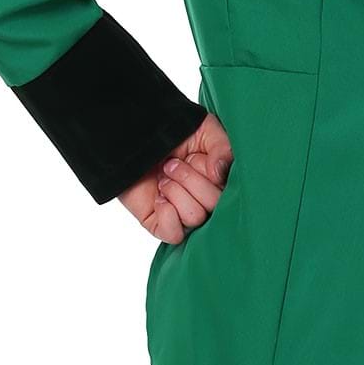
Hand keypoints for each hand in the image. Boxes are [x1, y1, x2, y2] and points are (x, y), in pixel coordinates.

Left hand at [119, 113, 232, 244]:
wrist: (133, 137)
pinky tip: (159, 198)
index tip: (195, 156)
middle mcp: (203, 200)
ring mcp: (182, 214)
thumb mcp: (205, 129)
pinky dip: (167, 216)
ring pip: (195, 218)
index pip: (229, 191)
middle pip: (212, 205)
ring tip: (163, 179)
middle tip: (172, 165)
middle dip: (189, 179)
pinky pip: (174, 235)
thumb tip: (221, 174)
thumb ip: (222, 148)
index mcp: (218, 182)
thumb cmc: (172, 133)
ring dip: (175, 192)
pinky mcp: (160, 224)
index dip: (212, 174)